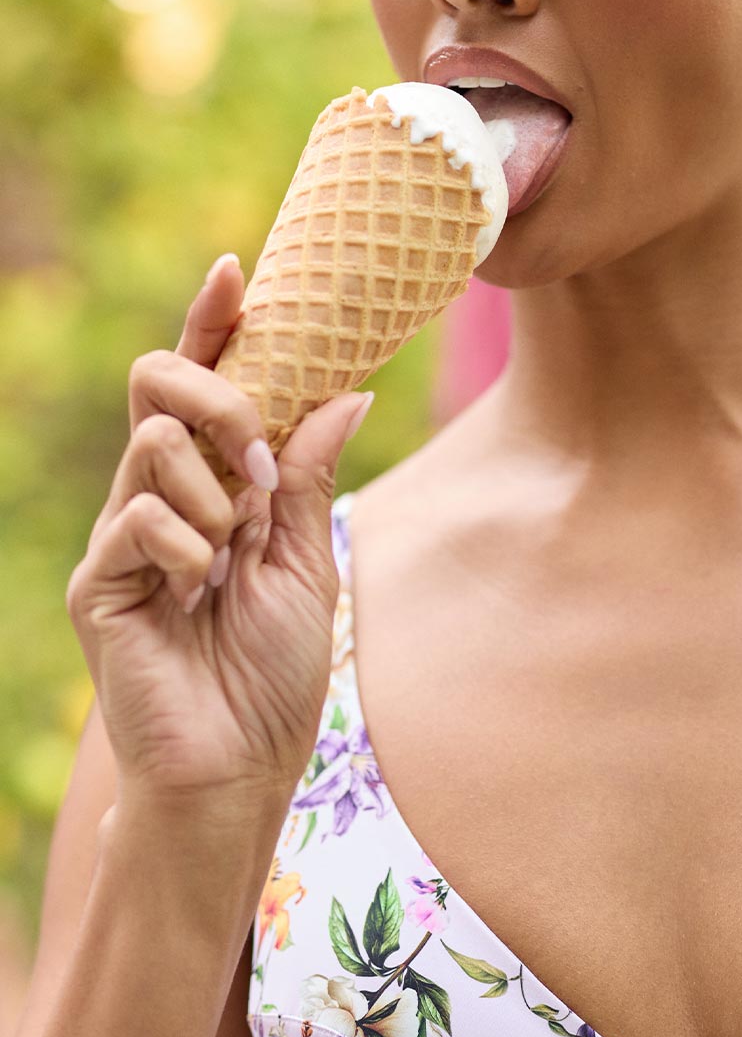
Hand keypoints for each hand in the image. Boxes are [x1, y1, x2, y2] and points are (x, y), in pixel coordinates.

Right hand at [67, 253, 372, 808]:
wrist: (240, 765)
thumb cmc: (275, 672)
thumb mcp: (307, 561)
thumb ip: (306, 477)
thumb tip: (350, 389)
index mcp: (213, 488)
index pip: (202, 386)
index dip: (214, 326)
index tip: (240, 270)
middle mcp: (159, 500)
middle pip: (159, 386)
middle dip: (217, 395)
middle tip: (258, 457)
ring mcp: (123, 539)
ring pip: (152, 444)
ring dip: (217, 491)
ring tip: (233, 554)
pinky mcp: (96, 582)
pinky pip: (139, 517)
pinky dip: (190, 548)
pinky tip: (199, 596)